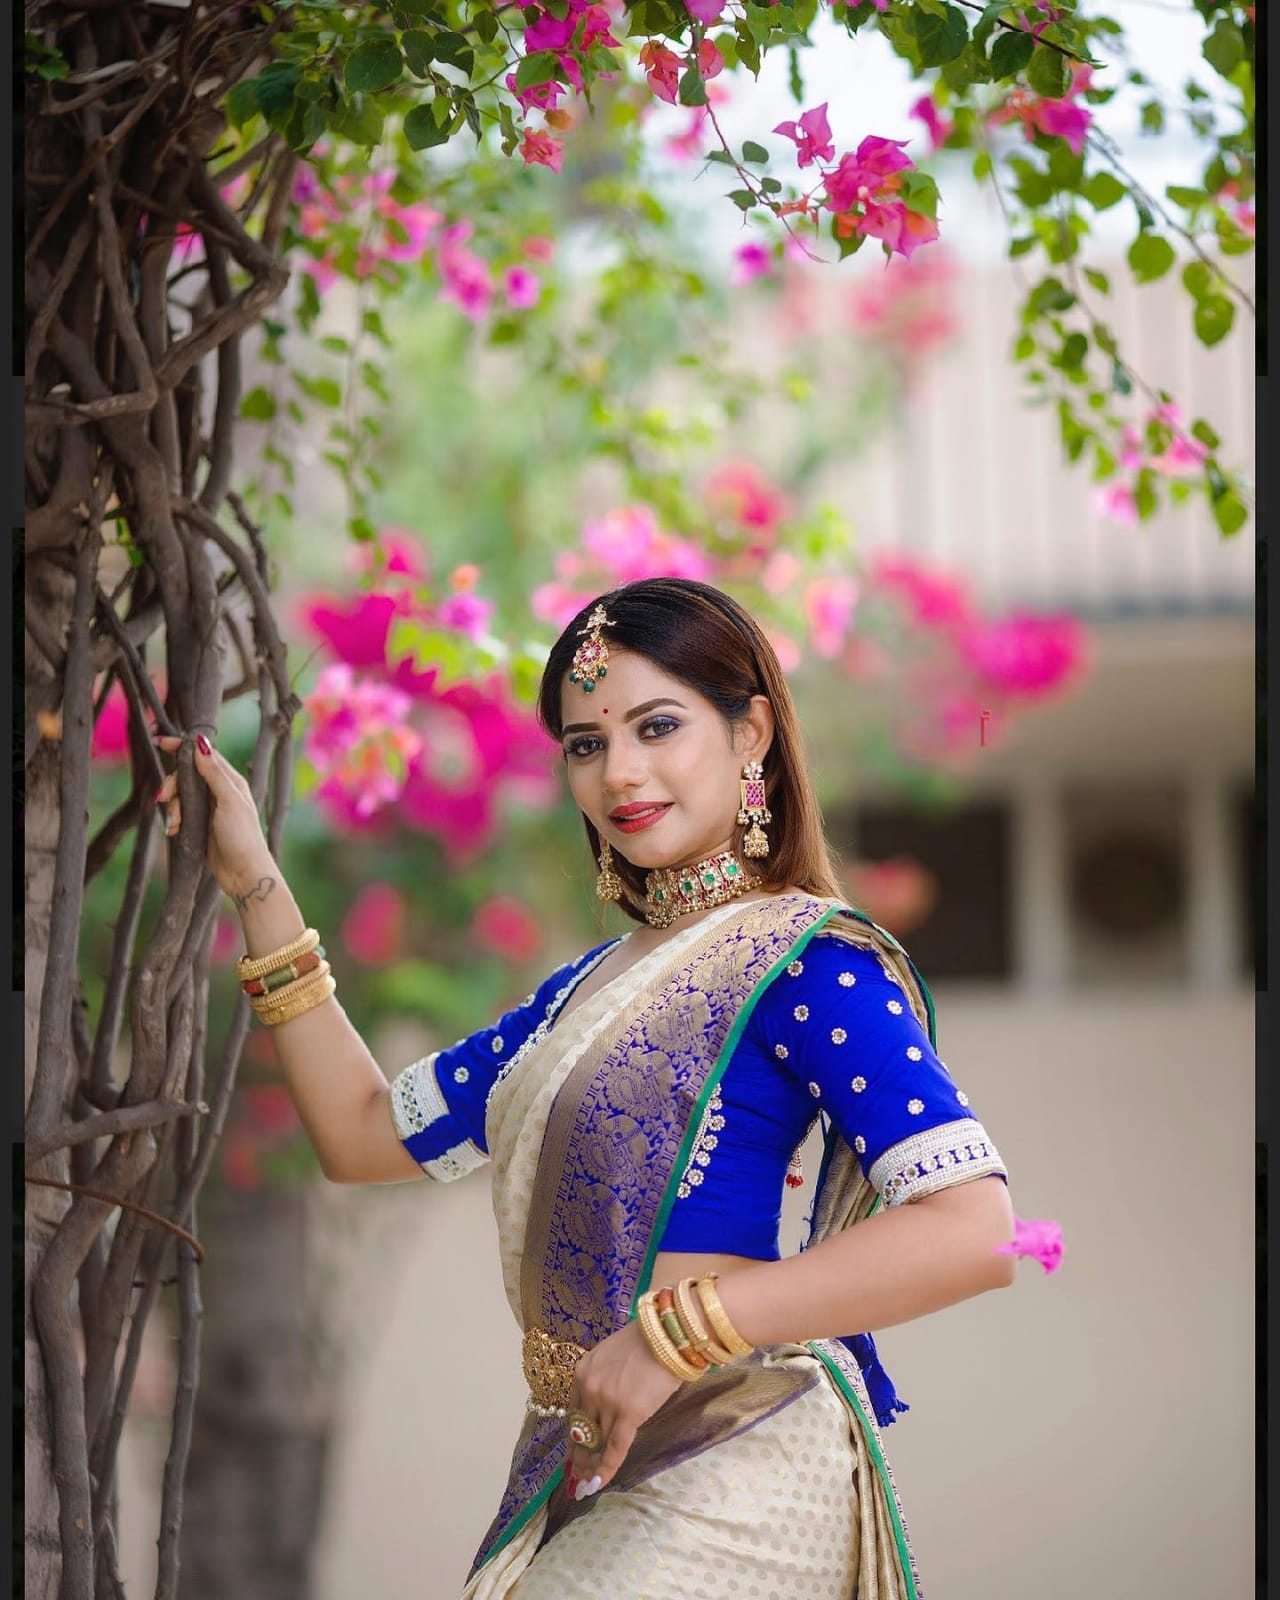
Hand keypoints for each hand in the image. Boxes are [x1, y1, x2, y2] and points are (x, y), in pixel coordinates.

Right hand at [152, 732, 276, 901]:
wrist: (243, 873)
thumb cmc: (242, 837)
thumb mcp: (228, 801)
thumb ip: (214, 773)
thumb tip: (200, 743)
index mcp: (230, 781)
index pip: (204, 755)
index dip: (182, 748)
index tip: (160, 743)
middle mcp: (220, 791)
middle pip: (187, 775)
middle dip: (173, 785)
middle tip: (162, 798)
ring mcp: (210, 808)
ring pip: (181, 796)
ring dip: (173, 808)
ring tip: (174, 824)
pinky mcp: (201, 824)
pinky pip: (181, 814)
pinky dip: (174, 820)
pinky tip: (174, 831)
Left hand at [563, 1318, 683, 1499]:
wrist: (668, 1334)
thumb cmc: (646, 1342)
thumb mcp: (611, 1357)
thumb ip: (602, 1381)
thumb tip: (603, 1409)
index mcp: (582, 1372)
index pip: (573, 1412)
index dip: (572, 1436)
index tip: (570, 1453)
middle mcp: (589, 1388)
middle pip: (580, 1430)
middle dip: (577, 1457)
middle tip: (574, 1478)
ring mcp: (607, 1401)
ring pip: (595, 1442)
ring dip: (590, 1466)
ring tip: (587, 1484)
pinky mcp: (628, 1414)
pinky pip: (614, 1448)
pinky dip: (606, 1469)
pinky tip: (598, 1484)